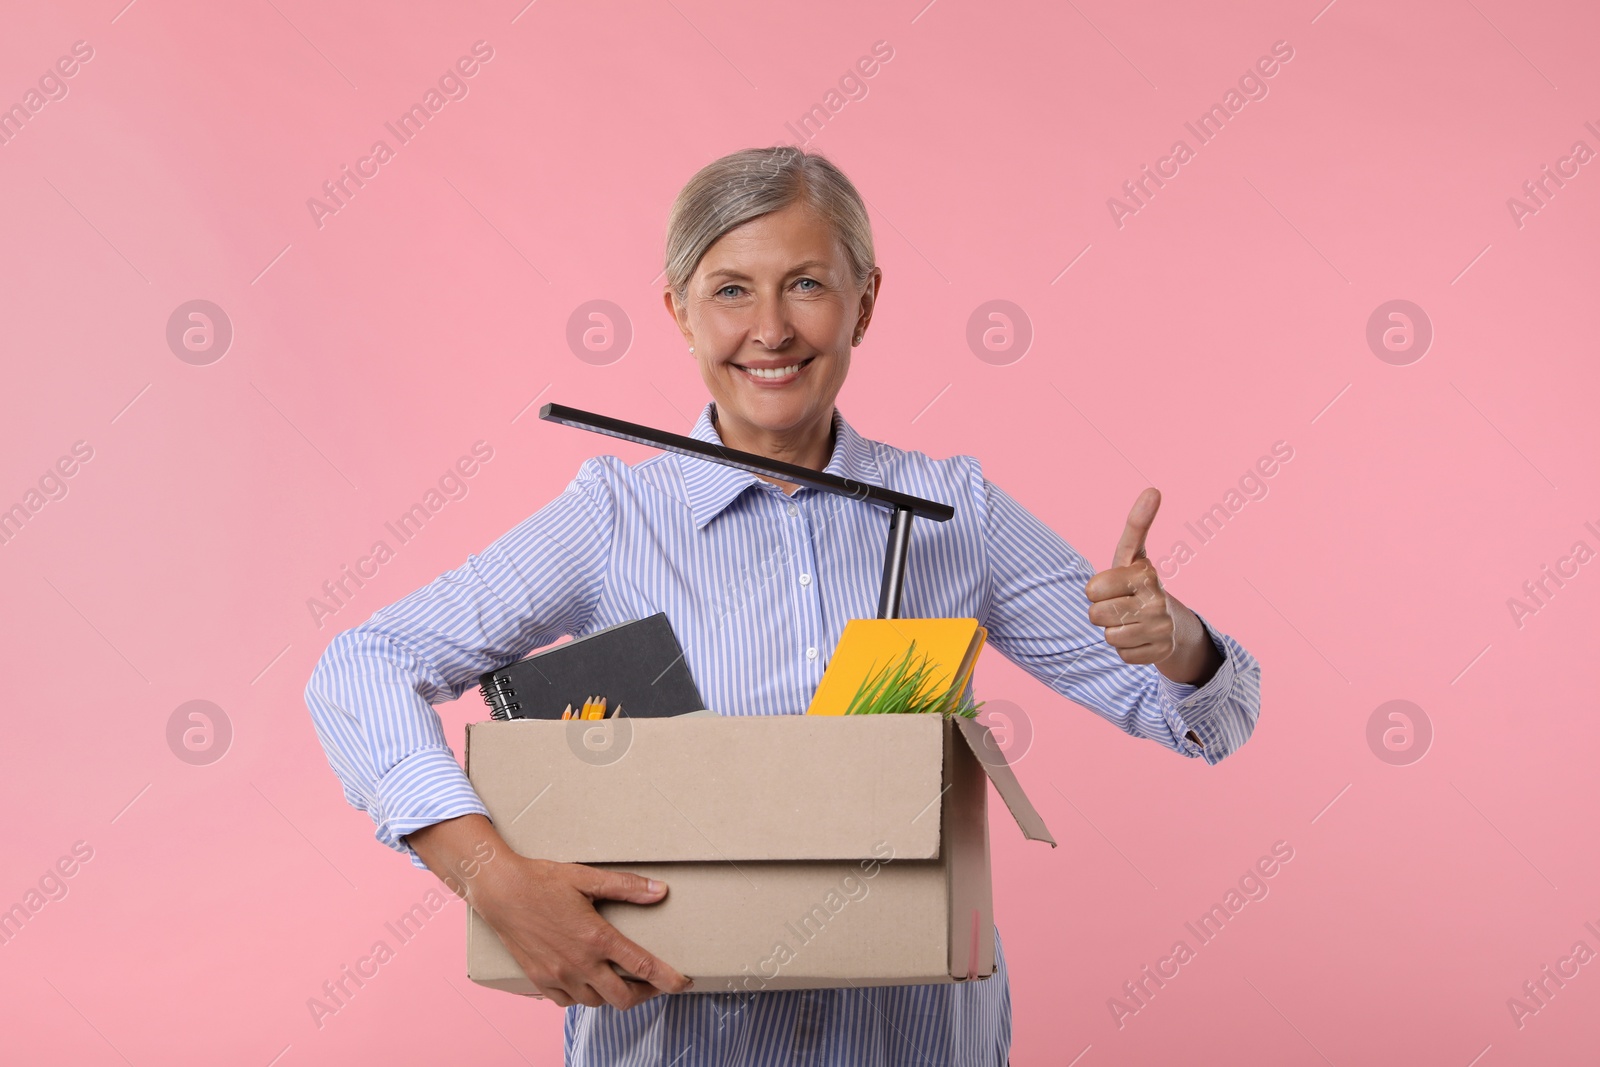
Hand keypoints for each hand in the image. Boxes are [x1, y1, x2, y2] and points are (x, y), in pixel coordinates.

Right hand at [407, 815, 690, 1008]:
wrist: (499, 892)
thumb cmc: (542, 880)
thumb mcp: (587, 877)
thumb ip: (626, 887)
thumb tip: (660, 891)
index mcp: (597, 937)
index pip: (643, 968)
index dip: (668, 979)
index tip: (683, 983)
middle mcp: (580, 963)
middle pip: (623, 998)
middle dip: (644, 995)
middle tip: (653, 984)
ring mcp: (559, 975)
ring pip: (596, 1002)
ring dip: (613, 995)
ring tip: (621, 980)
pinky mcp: (540, 980)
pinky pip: (568, 1002)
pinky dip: (583, 997)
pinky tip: (587, 982)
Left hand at [1084, 487, 1177, 665]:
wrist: (1169, 620)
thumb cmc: (1138, 582)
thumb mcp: (1133, 554)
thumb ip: (1138, 523)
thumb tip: (1153, 489)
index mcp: (1146, 573)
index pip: (1092, 589)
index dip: (1096, 590)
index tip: (1111, 585)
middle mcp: (1157, 600)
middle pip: (1096, 615)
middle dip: (1101, 611)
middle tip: (1119, 604)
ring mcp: (1160, 629)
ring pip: (1109, 637)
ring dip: (1113, 631)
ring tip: (1129, 620)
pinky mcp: (1160, 653)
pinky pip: (1122, 655)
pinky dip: (1126, 649)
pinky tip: (1139, 637)